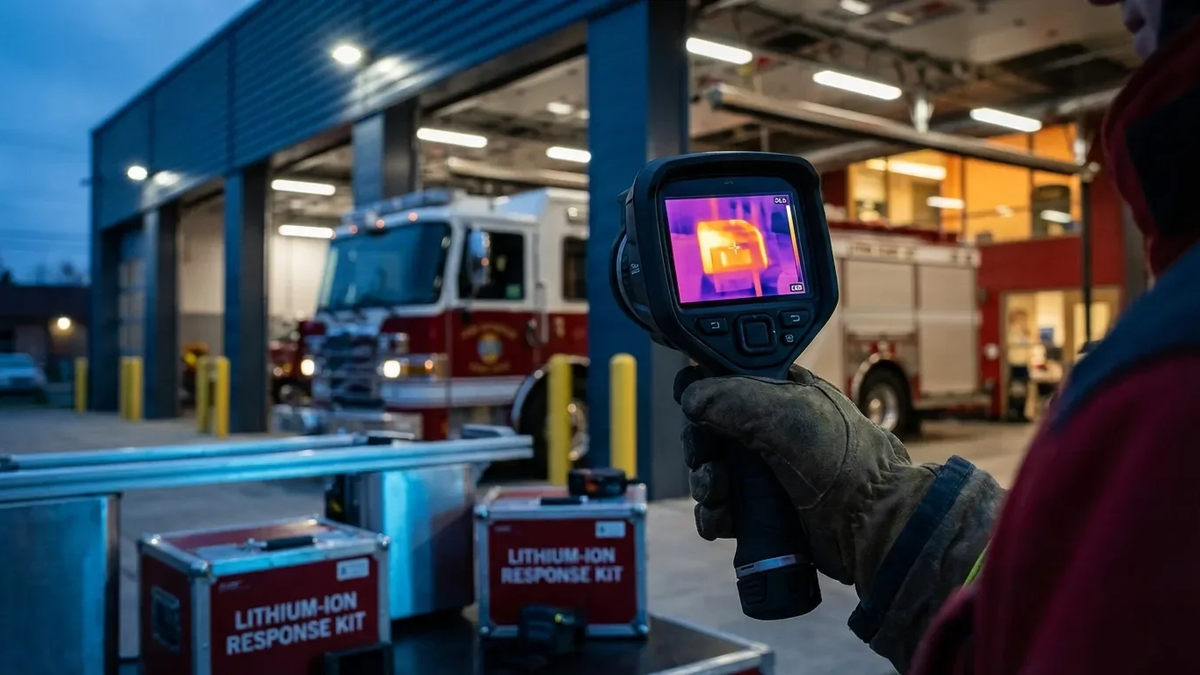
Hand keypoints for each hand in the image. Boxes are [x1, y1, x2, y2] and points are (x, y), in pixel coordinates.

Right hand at [675, 364, 936, 589]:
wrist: (870, 522)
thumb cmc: (841, 459)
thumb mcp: (784, 413)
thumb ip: (730, 397)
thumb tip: (690, 397)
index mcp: (781, 395)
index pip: (727, 384)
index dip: (704, 394)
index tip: (692, 407)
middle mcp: (771, 432)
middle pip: (711, 433)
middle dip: (700, 447)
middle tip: (706, 458)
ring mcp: (767, 474)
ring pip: (712, 473)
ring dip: (705, 483)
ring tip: (717, 491)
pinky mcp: (763, 513)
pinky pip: (722, 511)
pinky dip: (713, 515)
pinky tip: (721, 518)